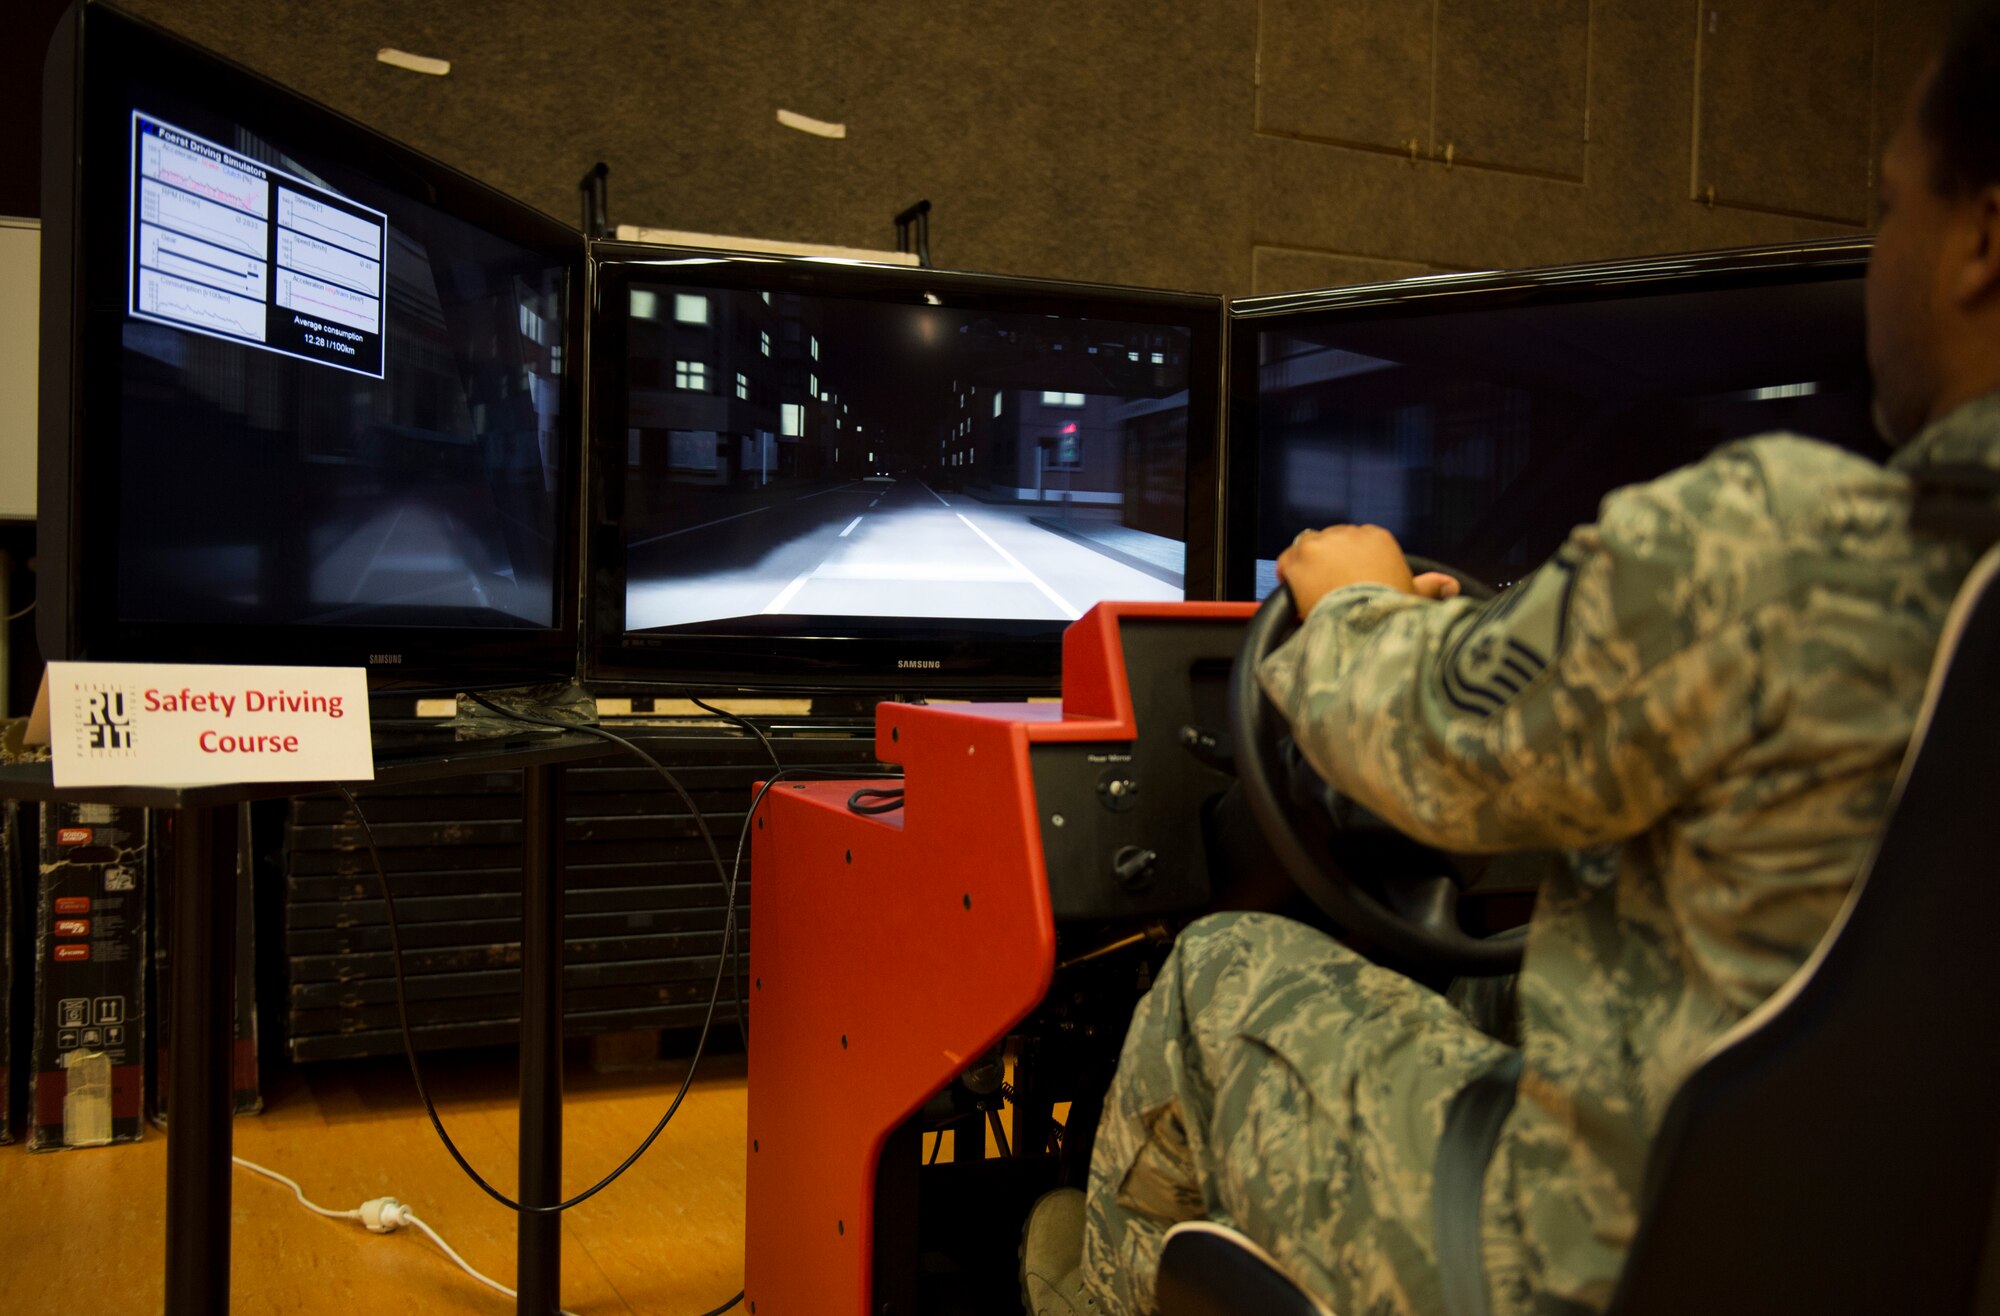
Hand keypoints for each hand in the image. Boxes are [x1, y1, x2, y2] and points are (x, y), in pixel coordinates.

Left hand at [1275, 524, 1456, 616]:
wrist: (1366, 621)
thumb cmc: (1392, 610)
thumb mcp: (1414, 596)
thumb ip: (1431, 585)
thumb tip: (1451, 585)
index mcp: (1377, 537)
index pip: (1356, 541)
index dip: (1350, 563)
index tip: (1350, 581)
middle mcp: (1348, 534)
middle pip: (1331, 542)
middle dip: (1329, 563)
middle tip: (1332, 591)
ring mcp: (1321, 543)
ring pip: (1307, 548)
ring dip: (1309, 567)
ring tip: (1315, 592)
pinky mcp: (1300, 558)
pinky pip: (1286, 561)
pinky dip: (1289, 575)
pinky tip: (1296, 591)